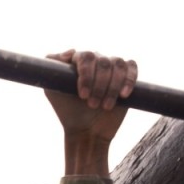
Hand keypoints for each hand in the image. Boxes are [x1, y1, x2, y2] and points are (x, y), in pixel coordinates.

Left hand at [44, 50, 136, 175]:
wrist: (86, 132)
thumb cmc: (68, 111)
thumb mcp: (52, 90)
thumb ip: (51, 67)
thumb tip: (71, 51)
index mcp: (80, 61)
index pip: (86, 57)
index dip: (86, 75)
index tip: (82, 95)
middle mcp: (97, 62)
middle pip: (103, 62)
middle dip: (98, 85)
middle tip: (92, 104)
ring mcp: (113, 69)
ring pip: (118, 65)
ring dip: (112, 87)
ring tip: (105, 106)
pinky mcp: (127, 79)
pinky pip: (132, 69)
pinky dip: (129, 80)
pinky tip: (123, 95)